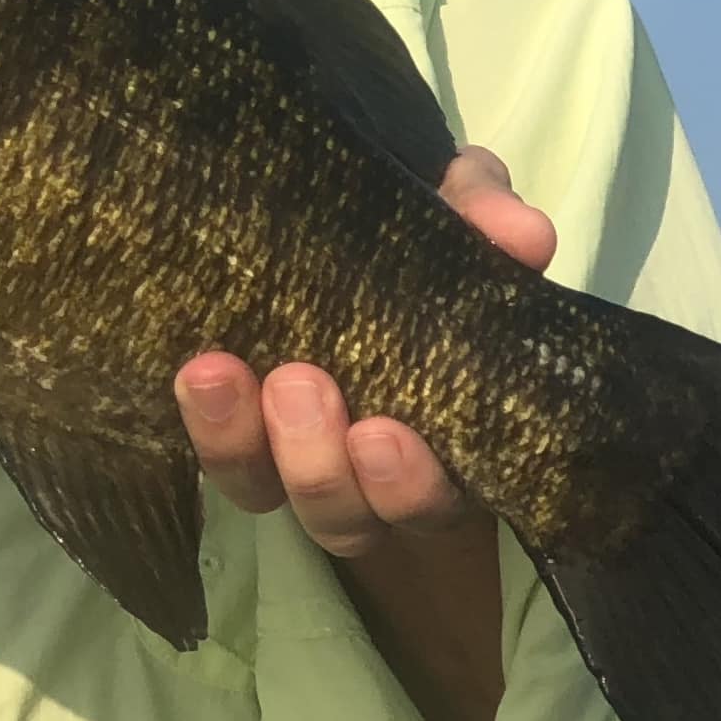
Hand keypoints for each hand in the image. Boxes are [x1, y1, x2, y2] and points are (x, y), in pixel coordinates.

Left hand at [175, 146, 554, 554]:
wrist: (335, 203)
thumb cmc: (417, 224)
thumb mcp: (457, 205)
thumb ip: (487, 214)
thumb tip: (525, 235)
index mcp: (445, 432)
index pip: (435, 496)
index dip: (406, 486)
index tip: (379, 433)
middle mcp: (369, 467)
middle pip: (347, 517)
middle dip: (319, 465)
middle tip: (300, 385)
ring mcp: (294, 451)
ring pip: (270, 496)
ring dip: (245, 445)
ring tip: (222, 374)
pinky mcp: (233, 427)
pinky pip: (217, 454)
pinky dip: (205, 423)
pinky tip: (196, 373)